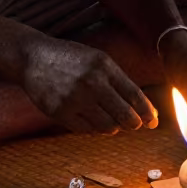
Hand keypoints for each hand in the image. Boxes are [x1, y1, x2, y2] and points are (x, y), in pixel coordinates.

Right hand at [19, 37, 158, 134]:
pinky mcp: (59, 112)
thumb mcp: (97, 60)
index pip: (134, 95)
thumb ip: (118, 81)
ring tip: (113, 122)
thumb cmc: (70, 58)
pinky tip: (94, 121)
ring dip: (114, 127)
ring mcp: (75, 99)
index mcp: (104, 66)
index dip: (147, 112)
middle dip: (134, 124)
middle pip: (125, 115)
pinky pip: (87, 130)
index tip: (153, 121)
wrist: (33, 57)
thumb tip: (142, 108)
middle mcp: (91, 83)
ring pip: (108, 127)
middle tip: (135, 125)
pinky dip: (94, 129)